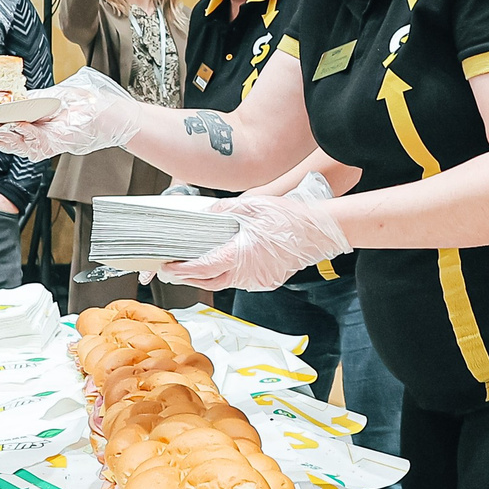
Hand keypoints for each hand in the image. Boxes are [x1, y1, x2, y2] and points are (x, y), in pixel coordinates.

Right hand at [0, 67, 138, 160]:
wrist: (98, 113)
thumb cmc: (69, 105)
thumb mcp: (38, 98)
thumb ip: (18, 99)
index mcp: (17, 126)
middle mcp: (22, 138)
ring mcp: (33, 144)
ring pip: (6, 140)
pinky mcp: (47, 147)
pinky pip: (28, 140)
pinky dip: (21, 130)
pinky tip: (15, 122)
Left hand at [162, 175, 347, 290]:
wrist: (320, 232)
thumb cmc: (290, 219)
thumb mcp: (253, 206)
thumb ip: (226, 210)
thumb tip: (209, 214)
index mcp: (241, 256)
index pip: (203, 268)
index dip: (182, 270)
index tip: (168, 267)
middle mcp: (248, 274)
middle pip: (210, 282)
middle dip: (189, 278)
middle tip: (173, 270)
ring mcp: (259, 281)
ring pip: (226, 283)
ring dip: (209, 276)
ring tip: (194, 265)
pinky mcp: (268, 281)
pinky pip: (242, 281)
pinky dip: (229, 274)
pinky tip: (224, 262)